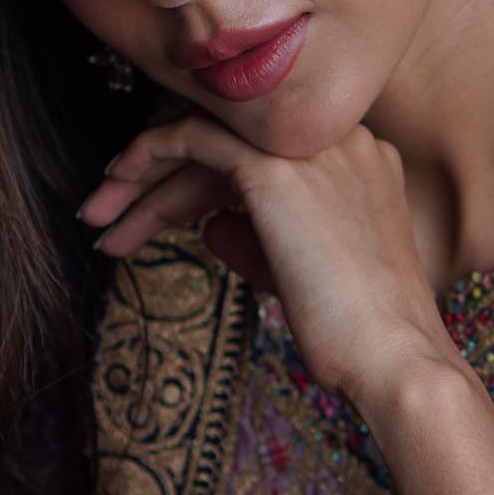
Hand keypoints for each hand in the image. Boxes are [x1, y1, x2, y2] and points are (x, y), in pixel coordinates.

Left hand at [75, 110, 466, 408]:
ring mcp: (309, 147)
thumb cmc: (359, 334)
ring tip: (98, 222)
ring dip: (144, 178)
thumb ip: (261, 239)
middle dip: (162, 181)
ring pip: (205, 138)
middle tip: (107, 217)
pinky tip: (117, 184)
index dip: (201, 179)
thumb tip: (210, 226)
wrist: (395, 357)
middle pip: (229, 142)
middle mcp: (339, 138)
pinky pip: (194, 137)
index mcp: (359, 159)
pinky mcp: (275, 167)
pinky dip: (149, 154)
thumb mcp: (305, 274)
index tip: (158, 213)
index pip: (262, 151)